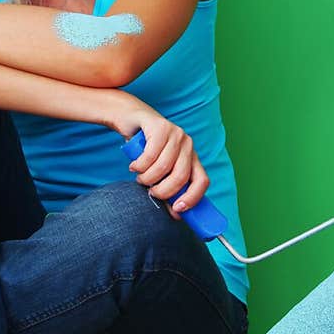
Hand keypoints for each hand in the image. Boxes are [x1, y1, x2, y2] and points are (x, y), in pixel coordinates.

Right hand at [110, 93, 209, 214]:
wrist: (131, 120)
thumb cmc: (146, 149)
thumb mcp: (159, 170)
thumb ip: (168, 188)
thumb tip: (175, 213)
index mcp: (192, 157)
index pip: (202, 181)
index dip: (192, 198)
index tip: (177, 209)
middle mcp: (188, 145)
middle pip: (181, 176)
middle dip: (163, 191)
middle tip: (150, 191)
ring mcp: (176, 134)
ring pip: (163, 167)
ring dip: (146, 178)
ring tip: (139, 177)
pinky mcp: (161, 127)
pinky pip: (150, 155)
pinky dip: (139, 165)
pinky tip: (134, 166)